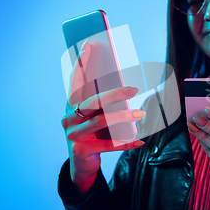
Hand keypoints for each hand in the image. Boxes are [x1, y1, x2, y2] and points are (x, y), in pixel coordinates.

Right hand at [61, 40, 145, 192]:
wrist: (81, 164)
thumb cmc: (93, 134)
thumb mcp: (94, 117)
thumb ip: (103, 105)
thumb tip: (127, 89)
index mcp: (72, 105)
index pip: (75, 80)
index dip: (82, 62)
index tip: (89, 45)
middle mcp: (69, 117)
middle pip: (92, 101)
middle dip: (114, 94)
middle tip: (134, 89)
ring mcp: (74, 134)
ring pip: (100, 122)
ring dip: (122, 118)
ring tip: (140, 114)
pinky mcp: (82, 150)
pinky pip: (107, 145)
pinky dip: (124, 143)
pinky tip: (138, 141)